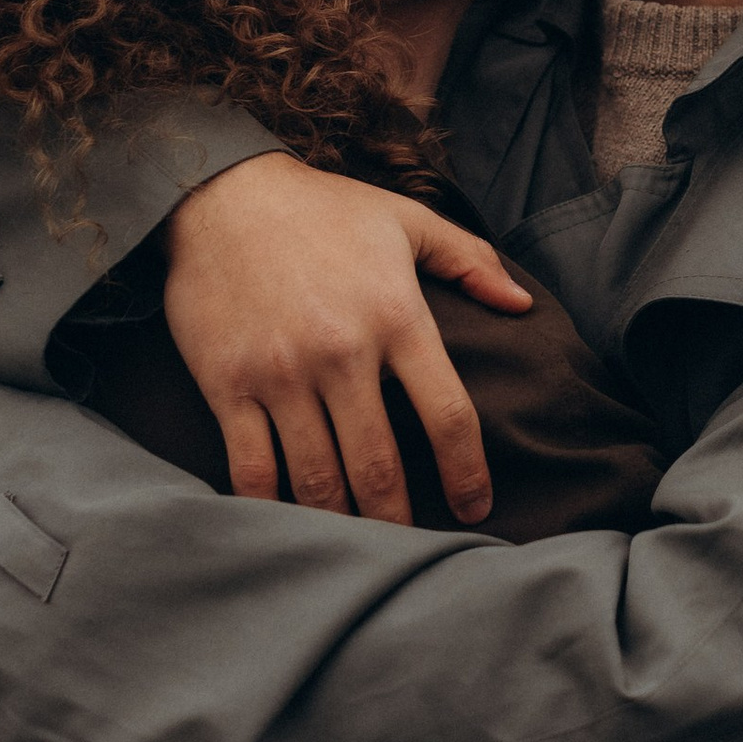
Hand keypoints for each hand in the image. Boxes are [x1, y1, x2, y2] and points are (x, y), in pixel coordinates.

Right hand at [164, 158, 531, 521]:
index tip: (475, 510)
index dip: (467, 475)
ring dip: (341, 523)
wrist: (220, 194)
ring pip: (318, 478)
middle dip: (400, 521)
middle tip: (412, 547)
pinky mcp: (228, 385)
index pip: (447, 416)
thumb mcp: (405, 219)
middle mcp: (342, 351)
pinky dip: (270, 508)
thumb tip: (522, 304)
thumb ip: (469, 260)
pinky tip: (289, 524)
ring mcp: (281, 373)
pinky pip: (251, 469)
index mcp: (396, 316)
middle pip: (381, 466)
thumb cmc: (322, 210)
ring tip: (357, 545)